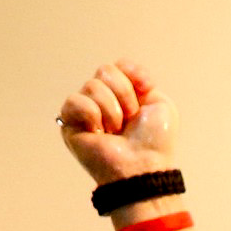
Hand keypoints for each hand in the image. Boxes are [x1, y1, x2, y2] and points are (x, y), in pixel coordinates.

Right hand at [57, 59, 176, 184]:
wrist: (144, 165)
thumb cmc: (154, 142)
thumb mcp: (160, 103)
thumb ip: (143, 79)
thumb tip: (123, 71)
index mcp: (122, 95)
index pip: (118, 66)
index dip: (132, 74)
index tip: (146, 90)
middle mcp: (102, 101)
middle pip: (105, 71)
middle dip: (124, 94)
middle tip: (130, 119)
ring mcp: (85, 112)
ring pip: (92, 86)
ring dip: (112, 109)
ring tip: (116, 131)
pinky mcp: (70, 124)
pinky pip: (74, 101)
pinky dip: (92, 114)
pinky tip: (99, 132)